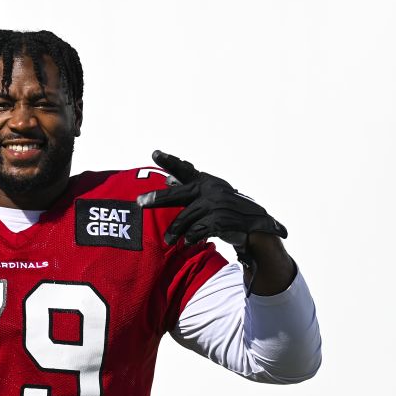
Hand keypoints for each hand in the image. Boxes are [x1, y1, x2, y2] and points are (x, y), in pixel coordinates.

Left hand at [136, 150, 286, 246]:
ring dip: (175, 231)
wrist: (255, 228)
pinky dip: (191, 237)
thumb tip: (168, 179)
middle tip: (140, 202)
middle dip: (157, 198)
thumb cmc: (227, 211)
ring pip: (185, 218)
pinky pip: (197, 230)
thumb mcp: (208, 197)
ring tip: (168, 240)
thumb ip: (188, 189)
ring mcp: (216, 203)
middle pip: (177, 194)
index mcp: (205, 181)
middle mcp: (210, 188)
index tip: (155, 153)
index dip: (170, 161)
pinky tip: (189, 242)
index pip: (184, 170)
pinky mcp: (221, 219)